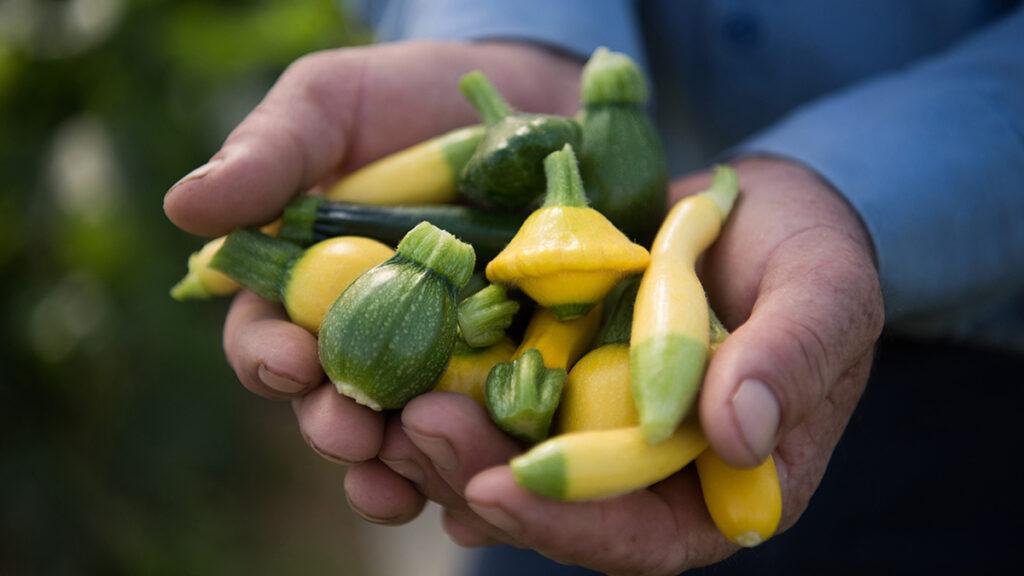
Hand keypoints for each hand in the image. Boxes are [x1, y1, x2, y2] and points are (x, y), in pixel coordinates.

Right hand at [162, 40, 581, 522]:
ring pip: (411, 441)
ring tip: (418, 464)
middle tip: (354, 432)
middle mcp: (364, 342)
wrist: (526, 101)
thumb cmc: (407, 98)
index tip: (292, 359)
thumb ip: (269, 153)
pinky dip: (486, 462)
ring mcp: (440, 366)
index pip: (267, 344)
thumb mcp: (330, 105)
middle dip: (337, 428)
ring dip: (409, 463)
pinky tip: (491, 474)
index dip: (270, 360)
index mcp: (304, 292)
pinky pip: (494, 436)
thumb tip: (185, 208)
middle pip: (335, 409)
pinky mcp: (513, 375)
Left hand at [390, 157, 883, 573]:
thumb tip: (736, 434)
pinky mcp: (555, 374)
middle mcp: (646, 470)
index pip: (644, 537)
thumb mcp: (823, 295)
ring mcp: (592, 423)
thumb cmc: (810, 257)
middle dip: (481, 479)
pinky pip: (491, 403)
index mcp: (720, 483)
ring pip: (507, 463)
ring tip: (390, 403)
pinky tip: (394, 380)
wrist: (757, 210)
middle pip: (556, 508)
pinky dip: (446, 394)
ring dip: (444, 446)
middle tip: (419, 426)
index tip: (501, 488)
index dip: (571, 521)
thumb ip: (790, 360)